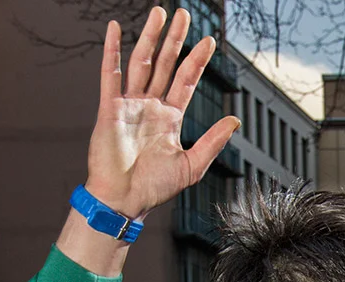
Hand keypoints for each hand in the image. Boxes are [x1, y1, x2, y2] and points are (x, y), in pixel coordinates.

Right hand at [88, 9, 237, 217]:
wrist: (124, 200)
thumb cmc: (153, 188)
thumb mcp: (192, 165)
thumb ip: (213, 141)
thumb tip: (234, 120)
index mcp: (169, 119)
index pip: (186, 81)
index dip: (197, 61)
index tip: (209, 41)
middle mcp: (150, 107)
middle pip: (165, 64)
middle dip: (175, 39)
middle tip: (183, 14)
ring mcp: (130, 105)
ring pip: (142, 62)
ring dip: (150, 37)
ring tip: (160, 13)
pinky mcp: (110, 108)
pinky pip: (110, 74)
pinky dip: (111, 50)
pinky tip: (115, 29)